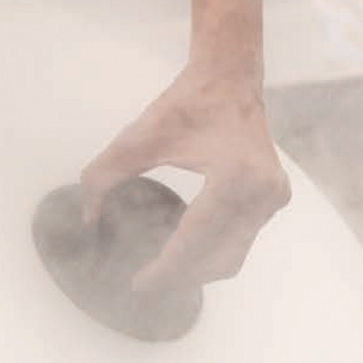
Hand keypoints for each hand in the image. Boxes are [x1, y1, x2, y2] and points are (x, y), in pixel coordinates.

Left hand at [81, 0, 290, 289]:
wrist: (231, 78)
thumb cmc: (188, 103)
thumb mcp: (137, 138)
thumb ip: (103, 177)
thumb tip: (88, 218)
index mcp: (233, 177)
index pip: (195, 239)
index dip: (165, 268)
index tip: (139, 284)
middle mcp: (261, 192)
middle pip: (218, 258)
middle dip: (181, 276)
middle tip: (147, 283)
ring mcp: (273, 198)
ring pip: (233, 255)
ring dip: (197, 268)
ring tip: (162, 269)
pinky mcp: (275, 199)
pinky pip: (241, 239)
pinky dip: (212, 249)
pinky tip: (184, 246)